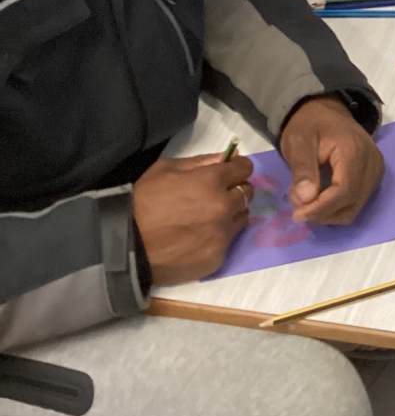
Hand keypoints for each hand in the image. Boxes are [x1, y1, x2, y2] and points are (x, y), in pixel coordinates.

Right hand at [132, 151, 255, 283]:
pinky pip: (228, 241)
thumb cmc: (142, 202)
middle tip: (216, 196)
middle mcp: (223, 207)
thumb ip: (201, 162)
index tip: (229, 172)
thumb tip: (226, 158)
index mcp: (212, 181)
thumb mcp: (166, 169)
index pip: (244, 168)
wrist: (126, 247)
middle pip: (247, 193)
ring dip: (231, 213)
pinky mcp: (217, 258)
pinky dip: (218, 236)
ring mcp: (222, 234)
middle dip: (235, 190)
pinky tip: (198, 237)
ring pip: (241, 217)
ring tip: (207, 218)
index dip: (236, 168)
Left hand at [280, 96, 382, 224]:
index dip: (321, 208)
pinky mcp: (374, 176)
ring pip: (355, 207)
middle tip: (297, 209)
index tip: (297, 215)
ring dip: (330, 214)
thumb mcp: (298, 141)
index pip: (344, 190)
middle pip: (352, 202)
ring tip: (307, 203)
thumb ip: (302, 169)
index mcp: (354, 150)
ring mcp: (375, 170)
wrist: (325, 110)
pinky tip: (321, 200)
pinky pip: (357, 202)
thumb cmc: (310, 124)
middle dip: (323, 213)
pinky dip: (338, 208)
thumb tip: (305, 200)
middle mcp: (371, 162)